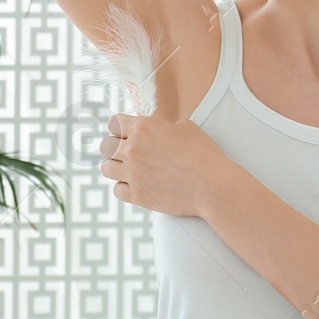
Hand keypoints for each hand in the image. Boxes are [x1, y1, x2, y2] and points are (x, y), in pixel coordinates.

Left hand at [98, 112, 233, 217]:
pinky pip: (116, 190)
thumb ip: (163, 126)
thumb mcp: (186, 127)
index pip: (113, 123)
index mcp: (143, 128)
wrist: (213, 186)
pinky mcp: (137, 195)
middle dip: (113, 148)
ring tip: (126, 170)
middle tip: (124, 153)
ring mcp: (132, 173)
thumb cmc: (204, 155)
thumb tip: (155, 128)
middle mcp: (132, 149)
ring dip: (114, 168)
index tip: (124, 134)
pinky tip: (134, 185)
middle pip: (104, 146)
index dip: (119, 128)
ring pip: (105, 168)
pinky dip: (123, 188)